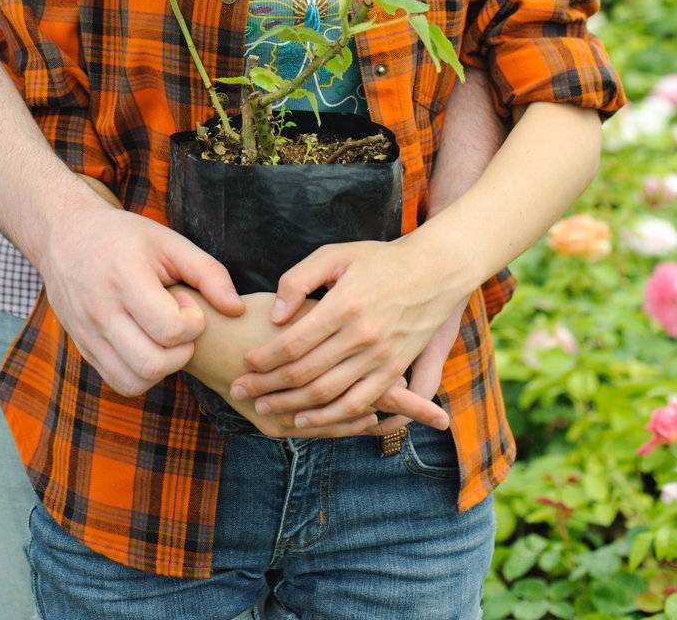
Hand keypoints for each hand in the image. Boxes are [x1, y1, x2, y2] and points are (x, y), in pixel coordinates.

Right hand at [37, 188, 243, 398]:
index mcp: (123, 279)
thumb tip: (237, 309)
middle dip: (181, 352)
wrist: (66, 236)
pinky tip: (147, 345)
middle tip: (181, 326)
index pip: (169, 330)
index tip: (186, 302)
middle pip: (152, 364)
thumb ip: (208, 272)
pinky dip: (141, 375)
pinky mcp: (83, 349)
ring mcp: (87, 334)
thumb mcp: (168, 241)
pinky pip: (118, 382)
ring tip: (163, 337)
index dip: (192, 324)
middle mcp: (100, 311)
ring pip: (135, 382)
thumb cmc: (124, 237)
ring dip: (163, 369)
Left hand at [229, 235, 461, 429]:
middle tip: (240, 391)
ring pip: (328, 395)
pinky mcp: (394, 370)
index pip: (294, 343)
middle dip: (268, 386)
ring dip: (292, 407)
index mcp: (344, 305)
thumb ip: (299, 281)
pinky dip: (331, 418)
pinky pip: (359, 404)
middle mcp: (362, 336)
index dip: (265, 358)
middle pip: (305, 374)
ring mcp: (381, 358)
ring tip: (264, 408)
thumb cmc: (379, 260)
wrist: (435, 271)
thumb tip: (276, 315)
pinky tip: (307, 420)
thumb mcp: (335, 255)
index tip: (245, 362)